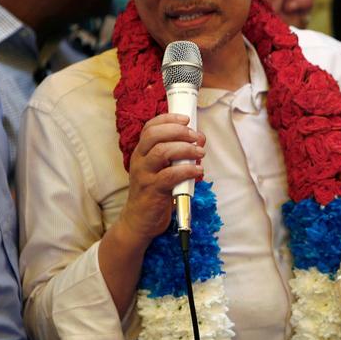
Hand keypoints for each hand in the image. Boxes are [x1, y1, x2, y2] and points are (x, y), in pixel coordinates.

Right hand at [117, 113, 204, 244]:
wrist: (139, 220)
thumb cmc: (154, 192)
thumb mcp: (160, 169)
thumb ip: (173, 155)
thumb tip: (197, 141)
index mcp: (141, 152)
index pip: (150, 127)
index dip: (168, 119)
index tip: (186, 119)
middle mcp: (140, 160)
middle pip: (155, 135)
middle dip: (179, 131)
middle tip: (197, 137)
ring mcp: (144, 175)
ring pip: (162, 152)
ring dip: (186, 149)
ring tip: (200, 153)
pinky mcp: (152, 191)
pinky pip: (170, 175)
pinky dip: (188, 170)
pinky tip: (198, 171)